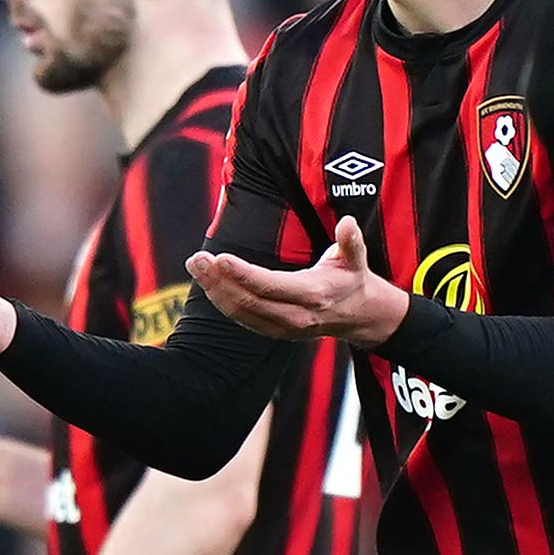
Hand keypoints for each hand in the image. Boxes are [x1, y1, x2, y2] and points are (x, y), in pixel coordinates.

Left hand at [191, 217, 405, 346]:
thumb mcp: (356, 258)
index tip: (220, 258)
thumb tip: (347, 223)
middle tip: (197, 259)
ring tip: (196, 265)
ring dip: (215, 290)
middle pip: (249, 301)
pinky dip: (222, 301)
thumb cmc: (351, 278)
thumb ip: (351, 241)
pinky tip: (208, 282)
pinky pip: (242, 319)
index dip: (243, 274)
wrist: (357, 316)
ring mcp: (283, 327)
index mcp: (314, 294)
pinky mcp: (274, 331)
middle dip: (219, 280)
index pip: (271, 286)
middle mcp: (297, 316)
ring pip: (241, 312)